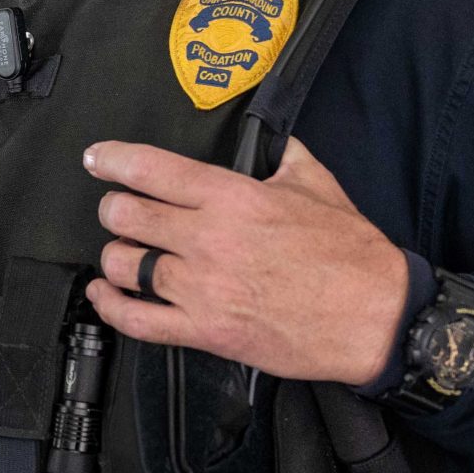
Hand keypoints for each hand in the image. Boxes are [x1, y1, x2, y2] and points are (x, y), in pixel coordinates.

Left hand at [81, 137, 407, 385]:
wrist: (376, 317)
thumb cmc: (351, 255)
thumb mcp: (317, 185)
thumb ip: (284, 156)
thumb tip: (271, 141)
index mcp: (233, 197)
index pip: (151, 168)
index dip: (112, 160)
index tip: (97, 158)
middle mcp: (210, 238)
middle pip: (125, 214)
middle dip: (114, 209)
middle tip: (120, 210)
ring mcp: (203, 288)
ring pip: (123, 264)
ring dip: (116, 256)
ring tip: (126, 253)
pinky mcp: (206, 331)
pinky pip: (137, 321)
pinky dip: (111, 307)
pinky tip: (105, 295)